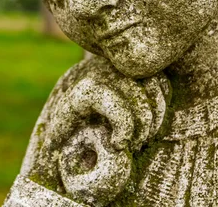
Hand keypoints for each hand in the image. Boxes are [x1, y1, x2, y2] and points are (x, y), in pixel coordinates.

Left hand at [28, 56, 168, 204]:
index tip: (120, 146)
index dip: (125, 127)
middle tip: (135, 145)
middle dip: (142, 128)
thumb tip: (62, 150)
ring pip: (152, 87)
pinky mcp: (135, 66)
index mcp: (84, 89)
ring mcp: (121, 67)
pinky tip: (152, 120)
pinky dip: (161, 102)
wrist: (70, 91)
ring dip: (155, 116)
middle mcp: (103, 72)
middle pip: (138, 99)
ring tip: (145, 135)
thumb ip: (59, 139)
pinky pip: (159, 80)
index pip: (115, 105)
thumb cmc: (64, 119)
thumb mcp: (57, 130)